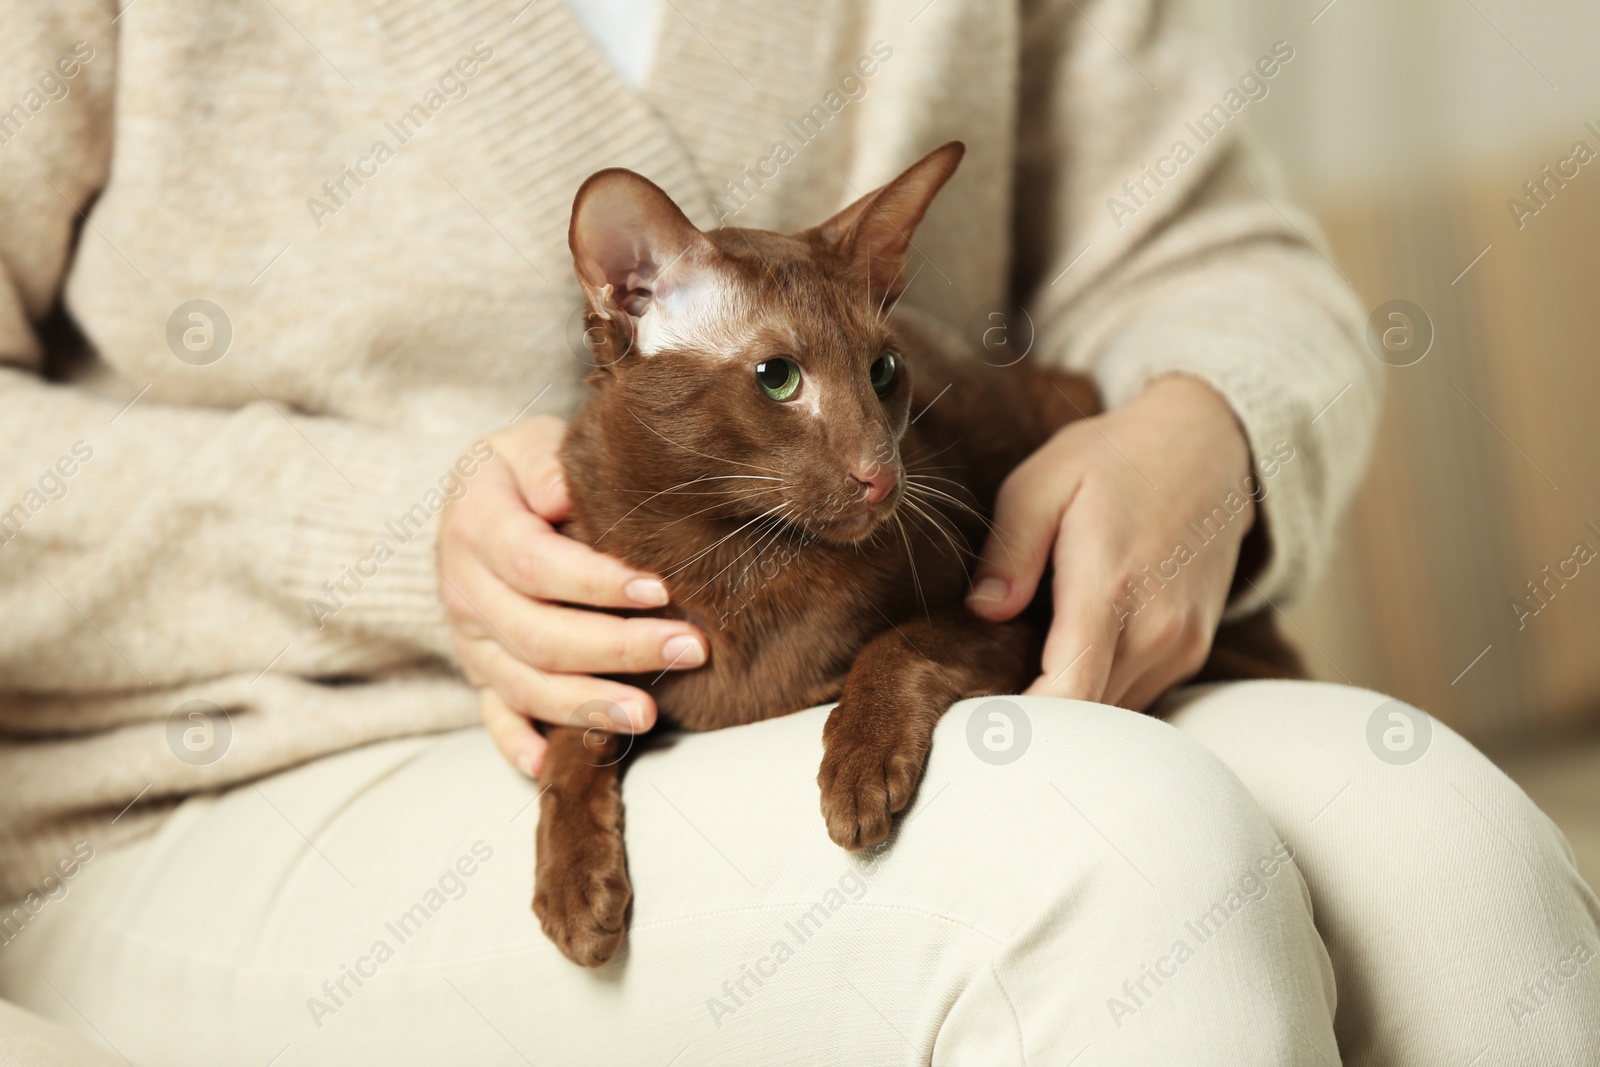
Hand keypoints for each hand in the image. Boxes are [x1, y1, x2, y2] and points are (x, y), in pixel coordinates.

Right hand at [437, 416, 706, 776]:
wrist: (474, 499)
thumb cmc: (521, 470)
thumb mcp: (527, 442)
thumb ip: (545, 464)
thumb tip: (562, 494)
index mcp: (476, 527)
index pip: (535, 566)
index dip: (597, 583)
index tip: (660, 589)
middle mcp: (465, 590)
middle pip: (538, 636)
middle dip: (618, 649)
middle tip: (690, 649)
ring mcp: (471, 639)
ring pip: (523, 686)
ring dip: (588, 705)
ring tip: (649, 714)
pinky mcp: (480, 671)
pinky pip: (493, 717)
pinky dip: (518, 745)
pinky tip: (553, 763)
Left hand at [965, 376, 1255, 709]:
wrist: (1211, 447)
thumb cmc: (1117, 460)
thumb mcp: (1044, 481)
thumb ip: (1010, 549)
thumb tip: (983, 611)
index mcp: (1111, 588)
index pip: (1070, 693)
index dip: (1023, 723)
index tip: (979, 723)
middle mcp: (1156, 630)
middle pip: (1088, 719)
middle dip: (1034, 726)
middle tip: (982, 710)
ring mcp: (1181, 646)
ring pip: (1112, 716)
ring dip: (1067, 712)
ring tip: (1017, 686)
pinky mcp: (1190, 652)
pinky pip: (1134, 699)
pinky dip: (1096, 697)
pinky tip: (1062, 667)